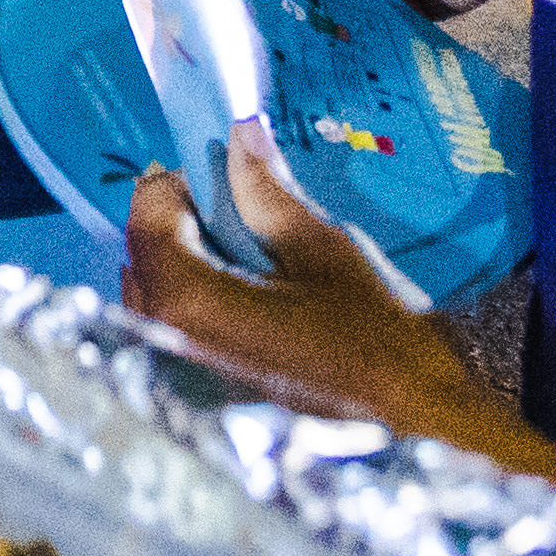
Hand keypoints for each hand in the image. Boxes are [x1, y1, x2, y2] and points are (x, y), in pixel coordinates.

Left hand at [120, 123, 506, 449]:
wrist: (414, 421)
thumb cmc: (374, 340)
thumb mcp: (322, 252)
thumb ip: (267, 193)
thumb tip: (241, 134)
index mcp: (190, 302)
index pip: (146, 220)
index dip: (172, 185)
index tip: (208, 170)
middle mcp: (167, 344)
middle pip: (141, 260)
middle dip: (175, 224)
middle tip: (228, 208)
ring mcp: (178, 380)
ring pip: (150, 300)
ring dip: (181, 266)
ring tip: (239, 255)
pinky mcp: (197, 403)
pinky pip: (169, 336)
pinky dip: (190, 306)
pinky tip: (243, 302)